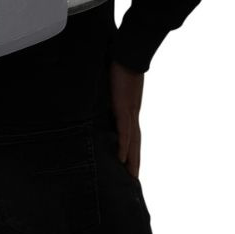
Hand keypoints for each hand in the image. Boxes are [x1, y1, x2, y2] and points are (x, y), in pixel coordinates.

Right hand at [109, 59, 144, 178]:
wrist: (130, 53)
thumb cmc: (121, 64)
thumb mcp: (112, 84)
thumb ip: (107, 94)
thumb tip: (98, 98)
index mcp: (129, 109)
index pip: (132, 134)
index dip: (132, 149)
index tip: (129, 163)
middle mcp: (132, 114)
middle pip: (136, 143)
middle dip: (135, 161)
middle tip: (132, 180)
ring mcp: (129, 112)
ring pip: (133, 142)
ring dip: (132, 159)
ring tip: (130, 176)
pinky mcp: (125, 108)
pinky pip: (125, 131)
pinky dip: (124, 146)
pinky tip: (122, 159)